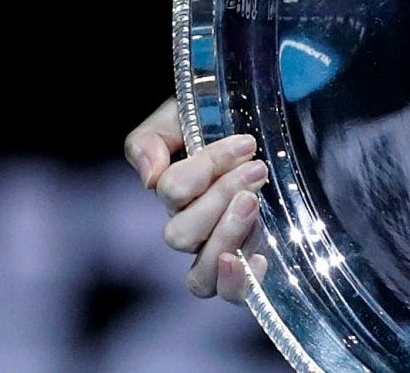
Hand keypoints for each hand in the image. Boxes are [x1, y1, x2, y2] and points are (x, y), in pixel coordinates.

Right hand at [124, 99, 267, 301]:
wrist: (252, 126)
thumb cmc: (214, 120)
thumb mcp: (180, 115)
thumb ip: (151, 139)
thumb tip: (150, 176)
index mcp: (169, 191)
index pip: (171, 191)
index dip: (205, 168)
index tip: (244, 144)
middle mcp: (186, 226)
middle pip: (180, 235)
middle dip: (219, 198)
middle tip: (255, 169)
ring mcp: (213, 250)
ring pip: (199, 274)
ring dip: (226, 238)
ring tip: (253, 204)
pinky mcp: (242, 266)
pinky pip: (229, 294)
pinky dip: (239, 284)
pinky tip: (259, 258)